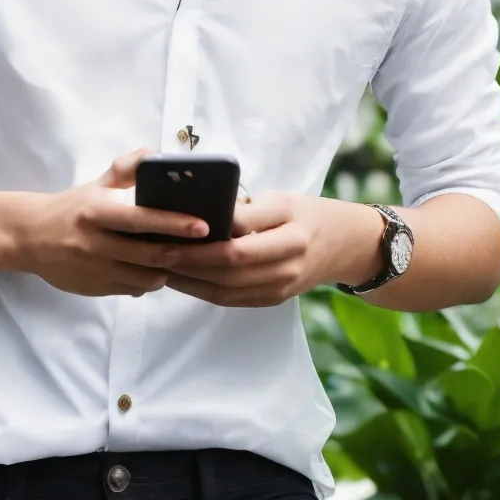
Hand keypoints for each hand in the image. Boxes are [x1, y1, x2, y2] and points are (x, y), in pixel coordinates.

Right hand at [0, 150, 211, 298]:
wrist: (28, 238)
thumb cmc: (70, 209)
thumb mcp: (95, 185)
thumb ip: (125, 170)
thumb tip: (153, 154)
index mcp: (96, 212)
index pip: (140, 219)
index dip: (174, 223)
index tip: (202, 225)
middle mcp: (94, 243)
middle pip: (147, 254)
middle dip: (180, 253)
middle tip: (206, 250)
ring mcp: (94, 269)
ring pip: (143, 278)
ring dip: (166, 271)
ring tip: (180, 260)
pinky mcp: (94, 288)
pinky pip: (130, 289)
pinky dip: (147, 282)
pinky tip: (153, 271)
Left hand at [159, 192, 382, 308]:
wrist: (344, 245)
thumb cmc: (307, 214)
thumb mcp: (283, 200)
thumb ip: (248, 210)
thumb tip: (208, 215)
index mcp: (291, 237)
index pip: (238, 246)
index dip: (202, 246)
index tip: (171, 235)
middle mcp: (287, 267)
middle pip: (228, 272)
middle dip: (188, 265)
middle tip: (155, 253)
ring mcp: (280, 289)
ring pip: (225, 291)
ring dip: (190, 282)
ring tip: (160, 267)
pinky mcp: (272, 300)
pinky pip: (231, 299)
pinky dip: (203, 291)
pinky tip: (182, 279)